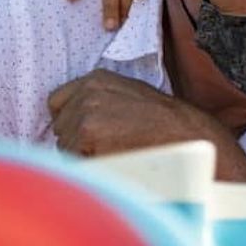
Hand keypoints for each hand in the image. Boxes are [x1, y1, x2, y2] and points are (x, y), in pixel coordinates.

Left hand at [47, 70, 245, 181]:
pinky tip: (114, 160)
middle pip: (59, 127)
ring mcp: (84, 111)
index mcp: (96, 78)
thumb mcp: (131, 98)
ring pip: (63, 147)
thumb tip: (72, 125)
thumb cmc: (165, 124)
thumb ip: (101, 103)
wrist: (188, 136)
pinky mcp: (85, 133)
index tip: (92, 134)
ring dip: (82, 156)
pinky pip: (72, 160)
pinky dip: (89, 166)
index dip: (71, 123)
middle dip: (76, 142)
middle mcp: (86, 90)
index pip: (57, 103)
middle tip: (111, 146)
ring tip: (116, 153)